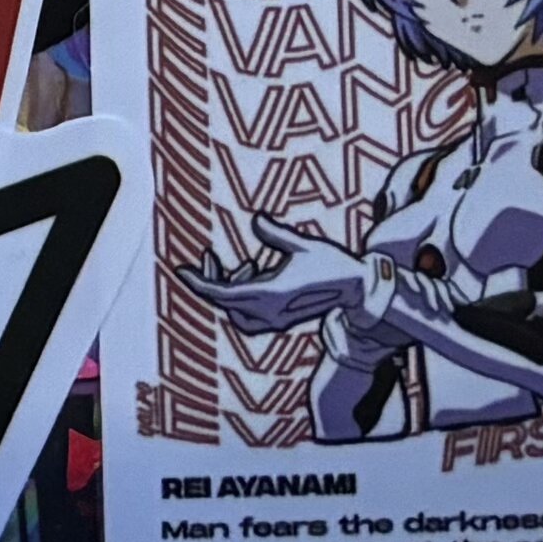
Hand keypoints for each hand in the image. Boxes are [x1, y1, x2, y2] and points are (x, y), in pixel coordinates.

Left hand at [181, 211, 369, 330]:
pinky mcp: (284, 321)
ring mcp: (277, 320)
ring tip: (239, 265)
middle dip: (211, 280)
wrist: (360, 292)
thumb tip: (256, 221)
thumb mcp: (301, 245)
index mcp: (270, 294)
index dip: (199, 283)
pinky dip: (243, 297)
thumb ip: (274, 234)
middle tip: (209, 257)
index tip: (182, 271)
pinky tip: (255, 273)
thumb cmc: (333, 266)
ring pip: (236, 312)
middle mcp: (269, 312)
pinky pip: (251, 316)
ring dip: (228, 290)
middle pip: (225, 302)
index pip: (221, 294)